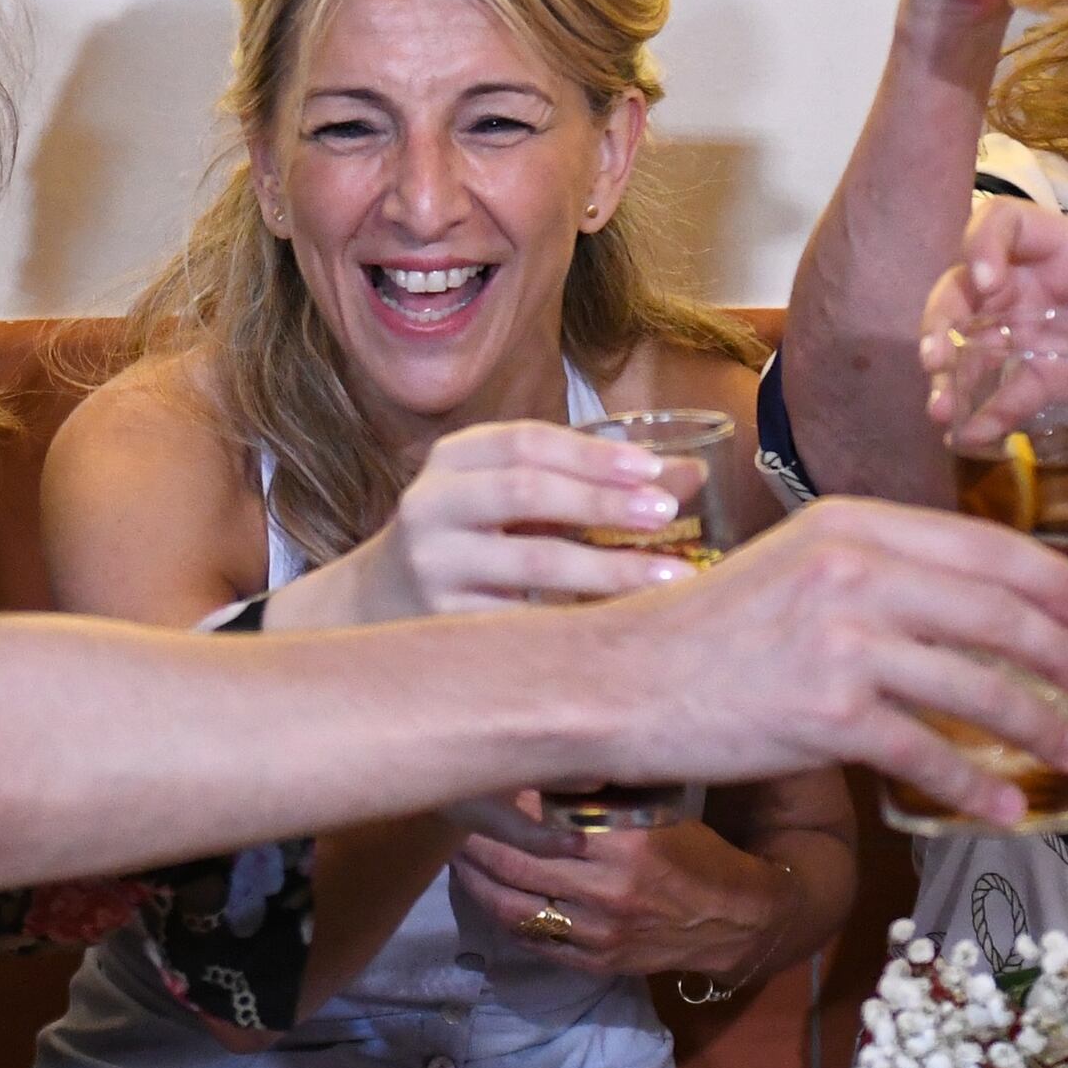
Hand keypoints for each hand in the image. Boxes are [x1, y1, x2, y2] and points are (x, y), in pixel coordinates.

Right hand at [327, 421, 701, 622]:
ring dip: (609, 569)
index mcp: (453, 460)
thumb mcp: (509, 494)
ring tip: (670, 575)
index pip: (524, 441)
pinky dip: (581, 619)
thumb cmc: (470, 538)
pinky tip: (626, 623)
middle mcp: (432, 506)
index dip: (591, 453)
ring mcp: (434, 567)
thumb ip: (585, 480)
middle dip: (601, 502)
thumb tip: (691, 475)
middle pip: (524, 493)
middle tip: (665, 514)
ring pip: (531, 564)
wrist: (376, 605)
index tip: (652, 468)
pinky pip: (525, 622)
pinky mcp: (443, 626)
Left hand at [452, 808, 788, 981]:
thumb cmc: (692, 850)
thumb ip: (597, 796)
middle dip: (473, 840)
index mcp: (624, 841)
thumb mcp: (655, 809)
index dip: (500, 802)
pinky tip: (484, 893)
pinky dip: (500, 915)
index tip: (476, 782)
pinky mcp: (593, 961)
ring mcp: (598, 931)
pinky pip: (532, 939)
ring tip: (455, 855)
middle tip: (449, 816)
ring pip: (512, 906)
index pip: (540, 818)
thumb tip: (538, 762)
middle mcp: (607, 888)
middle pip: (513, 863)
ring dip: (475, 880)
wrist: (732, 919)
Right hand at [596, 495, 1067, 822]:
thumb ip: (869, 567)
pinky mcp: (827, 716)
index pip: (981, 546)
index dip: (1050, 580)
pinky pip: (927, 755)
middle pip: (995, 613)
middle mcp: (853, 572)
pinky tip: (1005, 806)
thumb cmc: (706, 631)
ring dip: (1038, 723)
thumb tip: (959, 600)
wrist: (618, 680)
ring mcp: (843, 644)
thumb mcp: (793, 564)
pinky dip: (976, 787)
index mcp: (851, 524)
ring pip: (975, 687)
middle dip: (1062, 653)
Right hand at [919, 197, 1067, 433]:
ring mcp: (1030, 328)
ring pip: (969, 336)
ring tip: (940, 411)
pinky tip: (972, 439)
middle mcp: (1036, 283)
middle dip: (943, 315)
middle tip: (935, 358)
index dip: (984, 243)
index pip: (1008, 223)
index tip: (987, 282)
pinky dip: (982, 413)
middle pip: (967, 281)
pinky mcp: (1039, 373)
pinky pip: (999, 388)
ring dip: (948, 371)